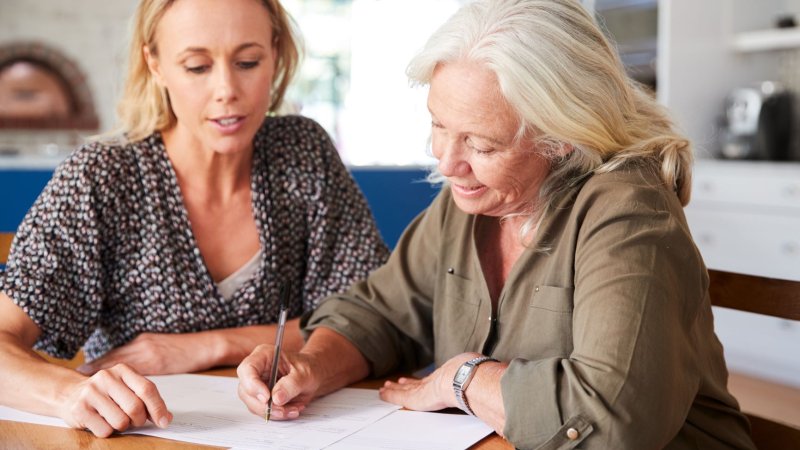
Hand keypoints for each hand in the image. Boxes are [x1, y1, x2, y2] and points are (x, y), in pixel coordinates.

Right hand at [59, 363, 171, 437]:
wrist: (69, 393)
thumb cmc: (105, 393)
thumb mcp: (126, 388)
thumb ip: (146, 399)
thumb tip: (166, 418)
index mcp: (122, 370)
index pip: (147, 389)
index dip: (158, 408)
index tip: (163, 421)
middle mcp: (106, 377)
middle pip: (135, 407)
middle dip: (138, 420)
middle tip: (134, 421)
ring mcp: (91, 392)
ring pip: (121, 421)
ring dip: (122, 426)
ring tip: (114, 418)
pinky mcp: (79, 409)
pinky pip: (105, 430)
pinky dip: (107, 431)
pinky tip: (100, 421)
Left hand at [77, 333, 209, 375]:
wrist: (206, 345)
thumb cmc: (187, 349)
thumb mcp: (162, 349)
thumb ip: (147, 356)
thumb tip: (132, 372)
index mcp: (143, 341)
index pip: (117, 353)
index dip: (100, 362)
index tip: (83, 369)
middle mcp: (142, 344)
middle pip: (114, 357)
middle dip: (96, 367)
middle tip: (78, 375)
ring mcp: (149, 351)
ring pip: (122, 364)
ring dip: (104, 373)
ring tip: (87, 381)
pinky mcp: (158, 361)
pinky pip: (136, 372)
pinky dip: (122, 380)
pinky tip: (113, 387)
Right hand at [236, 344, 318, 419]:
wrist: (314, 376)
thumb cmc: (308, 368)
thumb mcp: (305, 374)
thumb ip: (291, 384)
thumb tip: (276, 398)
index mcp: (264, 355)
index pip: (247, 369)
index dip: (252, 385)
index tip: (267, 397)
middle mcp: (256, 370)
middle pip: (246, 390)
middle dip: (264, 405)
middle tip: (283, 410)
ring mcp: (256, 385)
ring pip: (253, 404)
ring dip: (273, 412)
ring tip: (293, 409)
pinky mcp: (261, 398)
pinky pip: (262, 411)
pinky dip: (277, 414)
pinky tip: (291, 409)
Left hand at [379, 353, 477, 410]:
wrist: (466, 378)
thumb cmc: (473, 377)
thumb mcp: (476, 374)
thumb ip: (479, 377)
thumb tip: (493, 376)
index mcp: (446, 379)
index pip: (429, 381)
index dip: (420, 381)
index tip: (411, 379)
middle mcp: (434, 383)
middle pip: (416, 384)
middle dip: (405, 384)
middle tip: (395, 382)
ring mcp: (424, 389)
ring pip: (406, 390)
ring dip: (395, 389)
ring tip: (387, 386)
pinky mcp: (417, 398)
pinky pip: (400, 397)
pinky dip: (391, 395)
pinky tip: (383, 394)